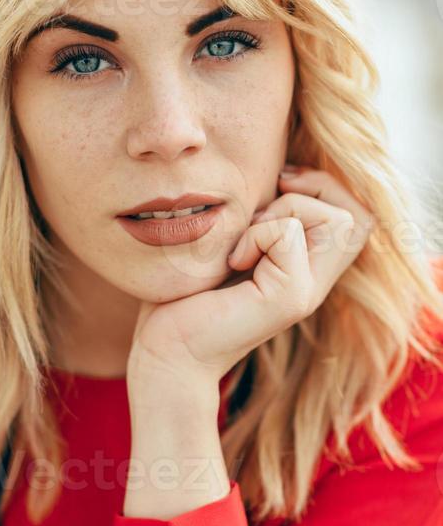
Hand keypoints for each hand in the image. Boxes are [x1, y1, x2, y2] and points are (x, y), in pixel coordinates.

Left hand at [126, 164, 374, 398]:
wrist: (166, 352)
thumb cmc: (183, 299)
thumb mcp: (228, 244)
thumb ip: (258, 219)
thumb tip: (276, 173)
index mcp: (304, 270)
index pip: (357, 217)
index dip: (325, 188)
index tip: (279, 185)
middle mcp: (314, 284)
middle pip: (358, 216)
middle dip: (315, 191)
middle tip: (265, 208)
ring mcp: (306, 293)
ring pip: (337, 219)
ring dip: (286, 211)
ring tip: (246, 240)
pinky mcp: (290, 298)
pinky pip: (289, 232)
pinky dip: (256, 233)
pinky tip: (231, 261)